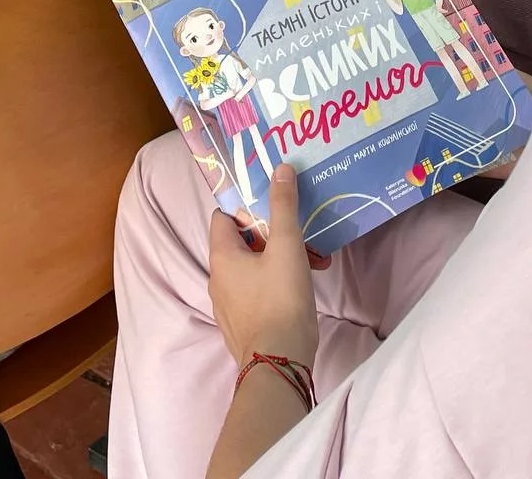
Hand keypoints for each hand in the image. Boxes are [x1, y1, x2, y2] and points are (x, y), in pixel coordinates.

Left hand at [209, 166, 320, 368]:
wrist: (279, 363)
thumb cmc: (280, 299)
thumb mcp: (286, 246)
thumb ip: (283, 206)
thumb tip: (280, 168)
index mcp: (221, 256)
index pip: (224, 216)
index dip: (247, 205)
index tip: (274, 201)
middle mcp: (217, 278)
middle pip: (243, 241)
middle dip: (274, 233)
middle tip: (301, 230)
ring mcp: (228, 304)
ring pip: (254, 266)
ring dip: (282, 257)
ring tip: (314, 259)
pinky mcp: (243, 323)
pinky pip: (258, 289)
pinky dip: (278, 280)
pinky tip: (305, 283)